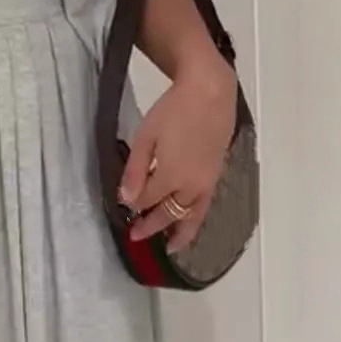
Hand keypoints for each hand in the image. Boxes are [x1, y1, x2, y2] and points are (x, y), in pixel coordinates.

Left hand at [119, 53, 237, 250]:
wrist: (210, 93)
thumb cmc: (173, 110)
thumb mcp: (146, 137)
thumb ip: (135, 171)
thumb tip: (126, 200)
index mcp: (170, 176)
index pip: (147, 201)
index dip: (134, 206)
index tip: (124, 208)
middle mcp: (191, 186)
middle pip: (169, 214)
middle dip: (152, 226)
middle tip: (136, 237)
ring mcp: (207, 182)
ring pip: (192, 216)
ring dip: (180, 234)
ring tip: (170, 248)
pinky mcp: (216, 176)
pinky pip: (204, 206)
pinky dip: (195, 219)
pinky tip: (189, 222)